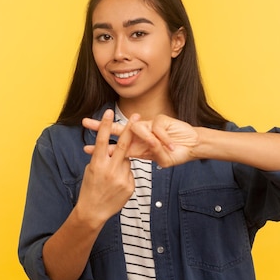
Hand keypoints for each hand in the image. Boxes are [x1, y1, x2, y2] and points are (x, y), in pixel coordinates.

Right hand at [75, 109, 135, 224]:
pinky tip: (117, 186)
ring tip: (111, 177)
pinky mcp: (130, 186)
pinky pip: (130, 173)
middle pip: (122, 145)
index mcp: (97, 164)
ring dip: (122, 163)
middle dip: (130, 128)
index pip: (101, 140)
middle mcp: (110, 169)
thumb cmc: (89, 189)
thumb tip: (113, 149)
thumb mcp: (91, 170)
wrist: (93, 211)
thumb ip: (102, 158)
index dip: (105, 125)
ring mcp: (121, 178)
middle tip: (137, 116)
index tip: (109, 112)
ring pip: (127, 161)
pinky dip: (125, 175)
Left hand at [82, 114, 199, 167]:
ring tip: (156, 144)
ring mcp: (149, 126)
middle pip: (117, 129)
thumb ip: (147, 155)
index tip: (86, 149)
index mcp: (138, 146)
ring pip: (137, 129)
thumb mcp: (159, 159)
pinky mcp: (159, 120)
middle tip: (85, 123)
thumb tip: (131, 154)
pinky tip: (172, 145)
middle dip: (101, 126)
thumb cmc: (177, 154)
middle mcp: (141, 134)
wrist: (194, 146)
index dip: (102, 147)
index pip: (117, 147)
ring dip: (147, 139)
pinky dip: (164, 140)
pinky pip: (156, 131)